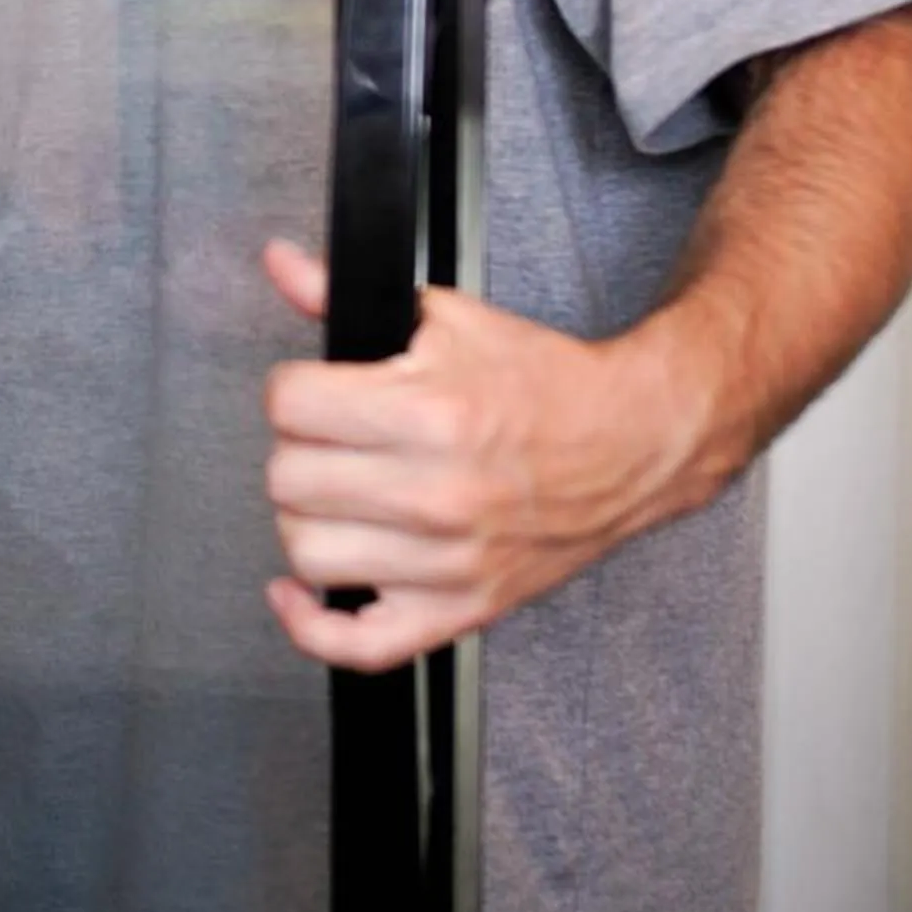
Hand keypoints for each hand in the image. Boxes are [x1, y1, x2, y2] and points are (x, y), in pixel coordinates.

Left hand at [260, 240, 708, 671]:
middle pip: (289, 478)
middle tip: (331, 440)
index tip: (313, 392)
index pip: (290, 405)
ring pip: (308, 552)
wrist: (629, 442)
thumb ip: (346, 296)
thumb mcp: (446, 319)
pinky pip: (360, 647)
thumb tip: (282, 265)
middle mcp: (436, 493)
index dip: (293, 390)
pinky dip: (314, 627)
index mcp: (430, 412)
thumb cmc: (542, 383)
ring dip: (309, 519)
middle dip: (299, 449)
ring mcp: (448, 561)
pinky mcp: (460, 611)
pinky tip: (301, 592)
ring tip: (336, 496)